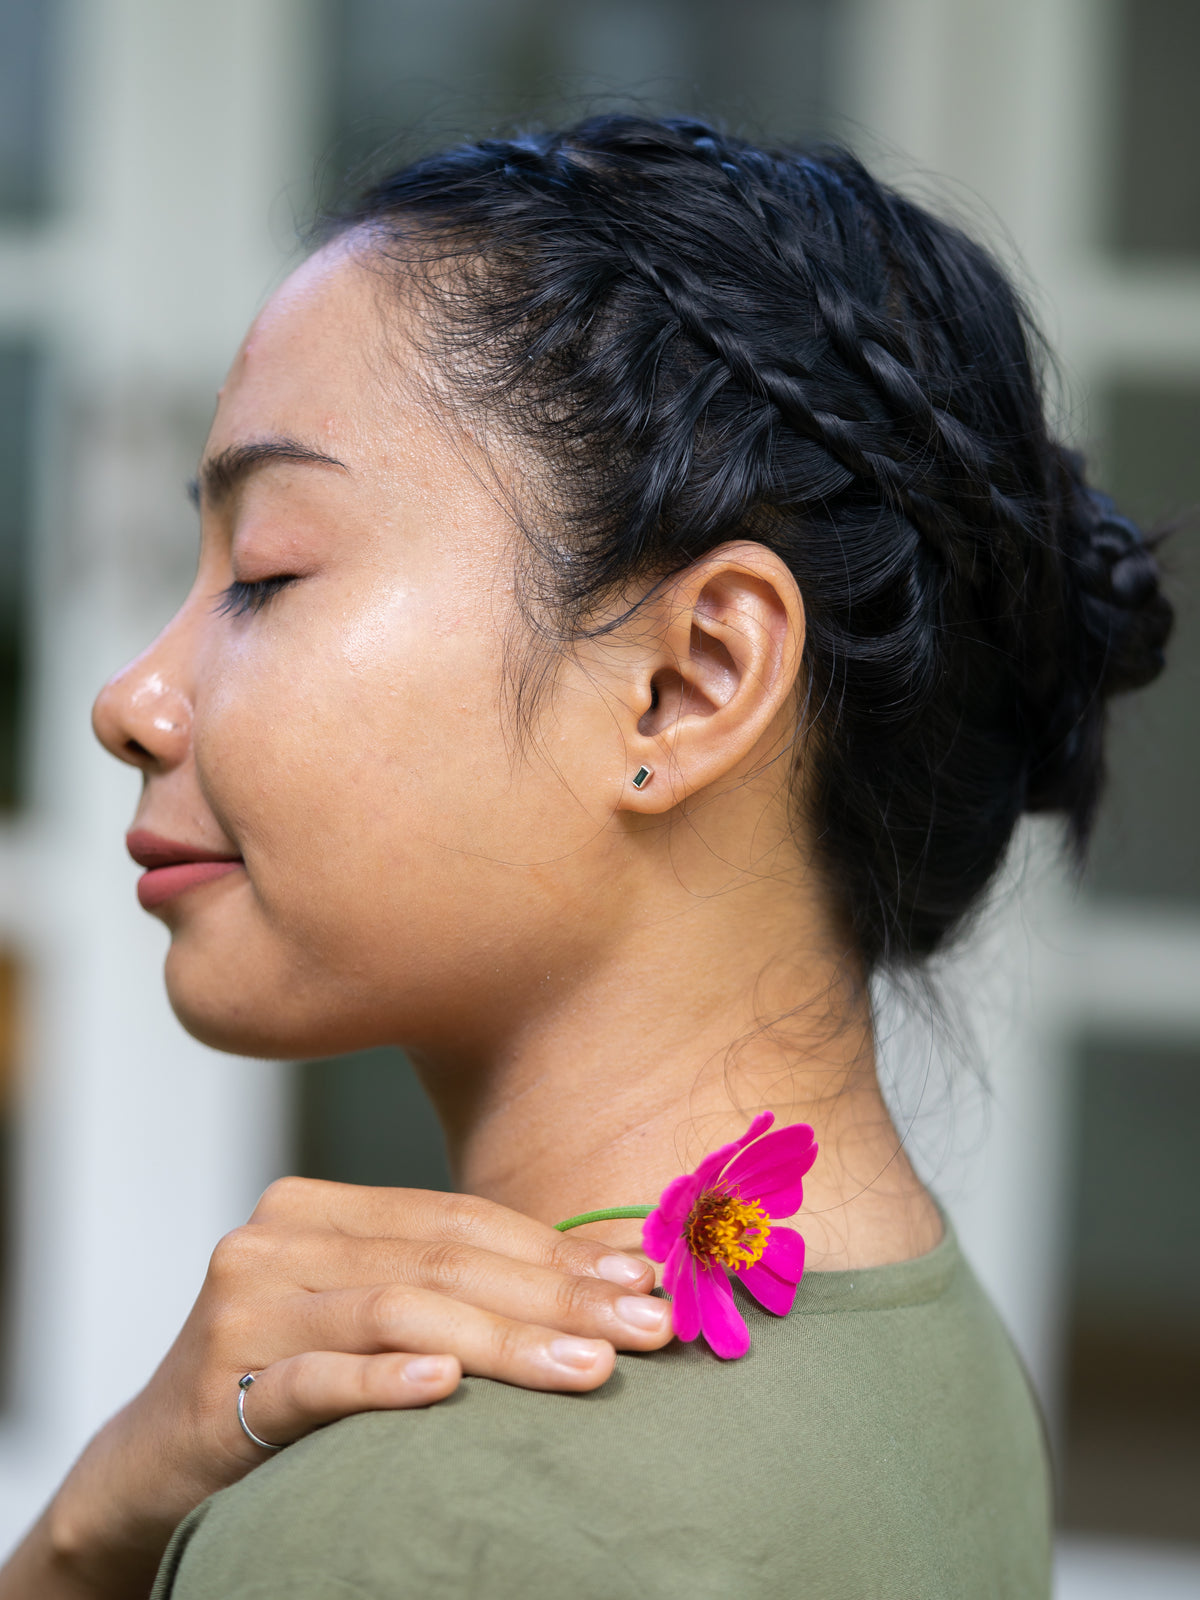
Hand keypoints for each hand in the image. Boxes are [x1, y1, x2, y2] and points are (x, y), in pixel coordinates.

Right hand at [1, 1178, 668, 1598]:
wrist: (153, 1469)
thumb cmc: (291, 1383)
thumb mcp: (376, 1318)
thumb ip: (468, 1287)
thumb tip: (621, 1276)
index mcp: (321, 1208)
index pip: (462, 1220)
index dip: (559, 1250)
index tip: (646, 1281)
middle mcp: (278, 1238)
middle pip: (442, 1261)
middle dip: (557, 1296)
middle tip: (646, 1328)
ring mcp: (243, 1306)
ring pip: (397, 1311)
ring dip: (503, 1342)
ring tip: (588, 1369)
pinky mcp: (217, 1385)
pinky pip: (314, 1379)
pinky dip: (382, 1383)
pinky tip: (444, 1389)